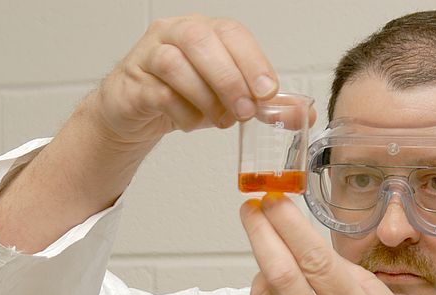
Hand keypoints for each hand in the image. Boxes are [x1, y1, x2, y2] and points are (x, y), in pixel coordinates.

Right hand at [90, 14, 278, 146]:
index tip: (267, 92)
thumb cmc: (184, 97)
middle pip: (201, 41)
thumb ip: (263, 105)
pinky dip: (182, 113)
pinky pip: (158, 93)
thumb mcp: (229, 99)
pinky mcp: (133, 83)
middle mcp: (175, 34)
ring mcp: (149, 55)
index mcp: (205, 31)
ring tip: (221, 121)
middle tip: (245, 111)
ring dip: (205, 97)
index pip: (232, 33)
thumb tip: (302, 115)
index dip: (252, 60)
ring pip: (175, 64)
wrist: (137, 111)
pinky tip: (192, 123)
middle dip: (230, 78)